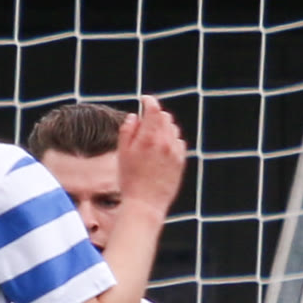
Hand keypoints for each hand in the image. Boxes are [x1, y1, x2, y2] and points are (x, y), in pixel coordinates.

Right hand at [117, 94, 186, 217]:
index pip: (153, 109)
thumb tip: (134, 116)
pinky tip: (161, 150)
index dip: (149, 101)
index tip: (145, 99)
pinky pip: (178, 142)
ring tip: (152, 137)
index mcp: (148, 138)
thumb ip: (127, 132)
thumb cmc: (130, 180)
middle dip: (155, 116)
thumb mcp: (122, 155)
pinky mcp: (181, 160)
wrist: (146, 203)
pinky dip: (171, 140)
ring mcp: (175, 150)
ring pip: (173, 129)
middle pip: (165, 117)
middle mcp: (165, 141)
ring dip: (164, 127)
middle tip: (145, 121)